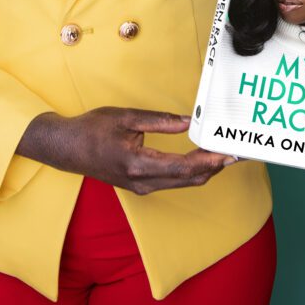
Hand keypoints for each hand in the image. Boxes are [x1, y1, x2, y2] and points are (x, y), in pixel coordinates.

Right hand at [17, 107, 237, 193]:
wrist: (67, 149)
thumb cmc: (93, 129)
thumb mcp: (126, 117)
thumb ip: (159, 121)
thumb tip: (188, 121)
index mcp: (138, 164)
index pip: (183, 167)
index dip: (210, 160)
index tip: (229, 152)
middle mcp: (143, 182)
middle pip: (189, 179)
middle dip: (215, 166)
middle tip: (237, 152)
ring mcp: (142, 187)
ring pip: (183, 183)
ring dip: (206, 170)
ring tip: (225, 154)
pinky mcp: (141, 186)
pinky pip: (174, 182)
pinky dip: (191, 172)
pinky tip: (202, 159)